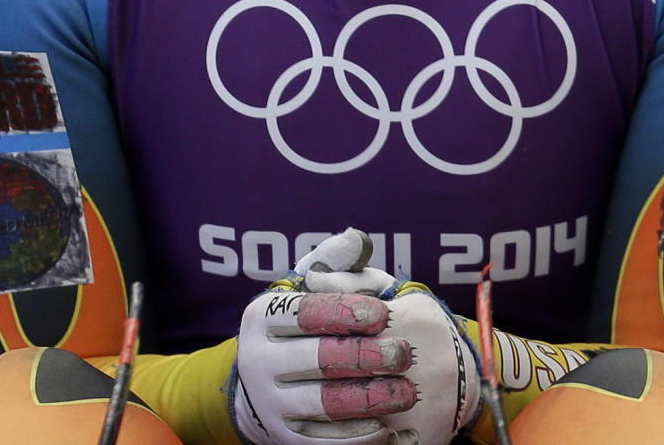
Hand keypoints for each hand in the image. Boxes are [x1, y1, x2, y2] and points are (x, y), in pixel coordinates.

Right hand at [232, 230, 479, 444]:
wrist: (261, 385)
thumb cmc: (297, 326)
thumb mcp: (305, 288)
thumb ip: (331, 262)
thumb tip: (358, 239)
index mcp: (262, 316)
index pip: (306, 313)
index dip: (347, 312)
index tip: (382, 314)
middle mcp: (258, 360)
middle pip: (318, 359)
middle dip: (366, 356)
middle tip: (402, 354)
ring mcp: (269, 404)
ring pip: (324, 404)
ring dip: (370, 399)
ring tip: (406, 392)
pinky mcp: (283, 439)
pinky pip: (324, 442)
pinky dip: (359, 437)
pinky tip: (389, 428)